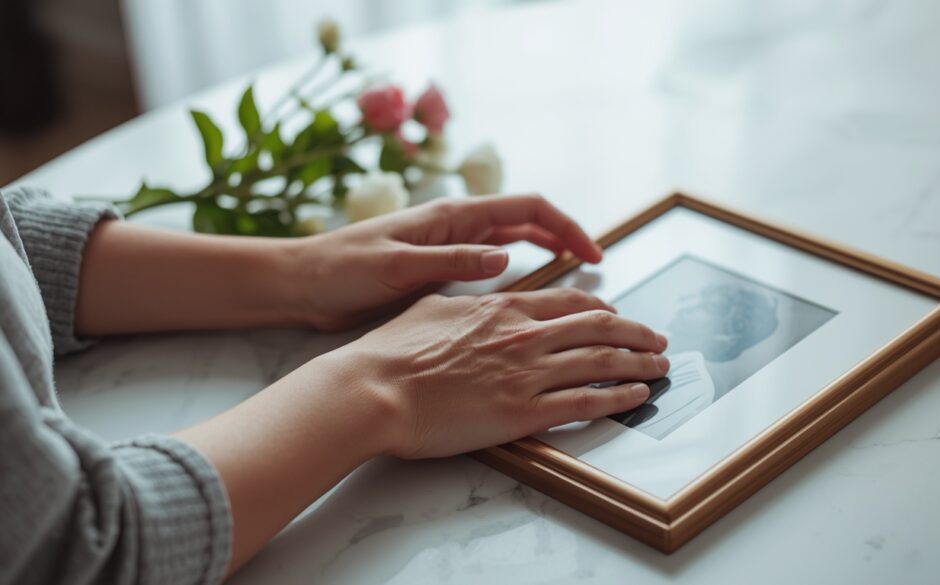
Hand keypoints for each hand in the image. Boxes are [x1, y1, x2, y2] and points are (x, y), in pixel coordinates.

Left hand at [290, 194, 603, 329]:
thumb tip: (505, 259)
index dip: (565, 227)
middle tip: (594, 269)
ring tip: (573, 280)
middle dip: (563, 239)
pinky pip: (489, 266)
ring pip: (511, 243)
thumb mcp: (397, 266)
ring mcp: (448, 247)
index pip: (525, 210)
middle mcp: (455, 227)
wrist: (303, 285)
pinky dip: (517, 273)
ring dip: (544, 255)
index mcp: (451, 216)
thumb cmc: (343, 270)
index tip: (591, 254)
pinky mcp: (438, 271)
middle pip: (525, 224)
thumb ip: (452, 260)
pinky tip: (526, 294)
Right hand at [321, 288, 669, 458]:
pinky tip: (638, 397)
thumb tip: (478, 298)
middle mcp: (524, 335)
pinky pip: (584, 402)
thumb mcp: (433, 306)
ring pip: (601, 363)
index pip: (571, 303)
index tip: (620, 318)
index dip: (604, 311)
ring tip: (661, 367)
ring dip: (639, 365)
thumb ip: (467, 300)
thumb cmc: (393, 351)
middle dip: (636, 334)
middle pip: (598, 328)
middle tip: (659, 340)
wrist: (374, 389)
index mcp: (504, 308)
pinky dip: (619, 398)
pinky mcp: (523, 413)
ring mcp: (526, 374)